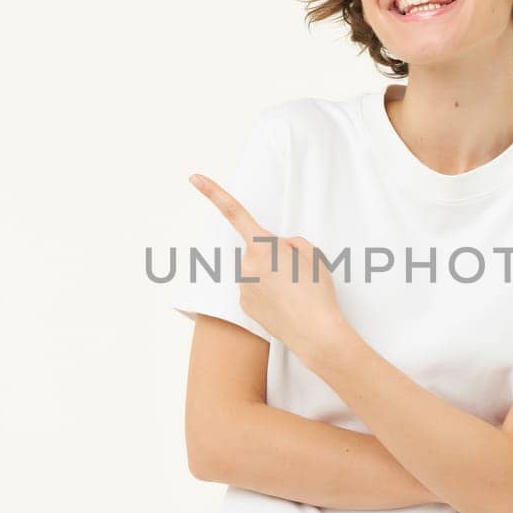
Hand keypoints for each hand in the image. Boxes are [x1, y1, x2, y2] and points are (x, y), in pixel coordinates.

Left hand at [189, 173, 345, 357]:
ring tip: (294, 293)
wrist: (316, 333)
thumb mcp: (313, 254)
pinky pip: (255, 290)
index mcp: (263, 246)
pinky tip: (284, 305)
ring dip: (272, 277)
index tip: (194, 178)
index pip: (235, 213)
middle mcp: (247, 264)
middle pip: (258, 250)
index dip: (213, 193)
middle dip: (274, 256)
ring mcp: (243, 286)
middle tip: (297, 274)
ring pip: (257, 272)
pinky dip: (268, 294)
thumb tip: (279, 249)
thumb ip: (291, 243)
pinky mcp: (244, 305)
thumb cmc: (317, 292)